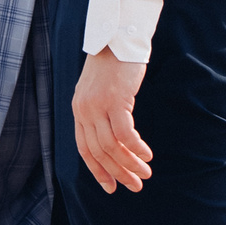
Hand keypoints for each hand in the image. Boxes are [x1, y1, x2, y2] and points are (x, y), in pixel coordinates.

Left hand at [71, 49, 151, 192]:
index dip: (98, 171)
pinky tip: (147, 155)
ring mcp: (97, 106)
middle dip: (117, 173)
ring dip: (130, 164)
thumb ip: (100, 113)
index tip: (112, 187)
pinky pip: (125, 134)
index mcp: (78, 110)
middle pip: (99, 152)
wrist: (116, 37)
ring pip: (112, 147)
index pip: (84, 149)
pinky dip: (136, 148)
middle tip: (135, 185)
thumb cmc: (112, 64)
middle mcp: (84, 110)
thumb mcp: (99, 91)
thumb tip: (114, 142)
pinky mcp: (115, 100)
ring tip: (145, 173)